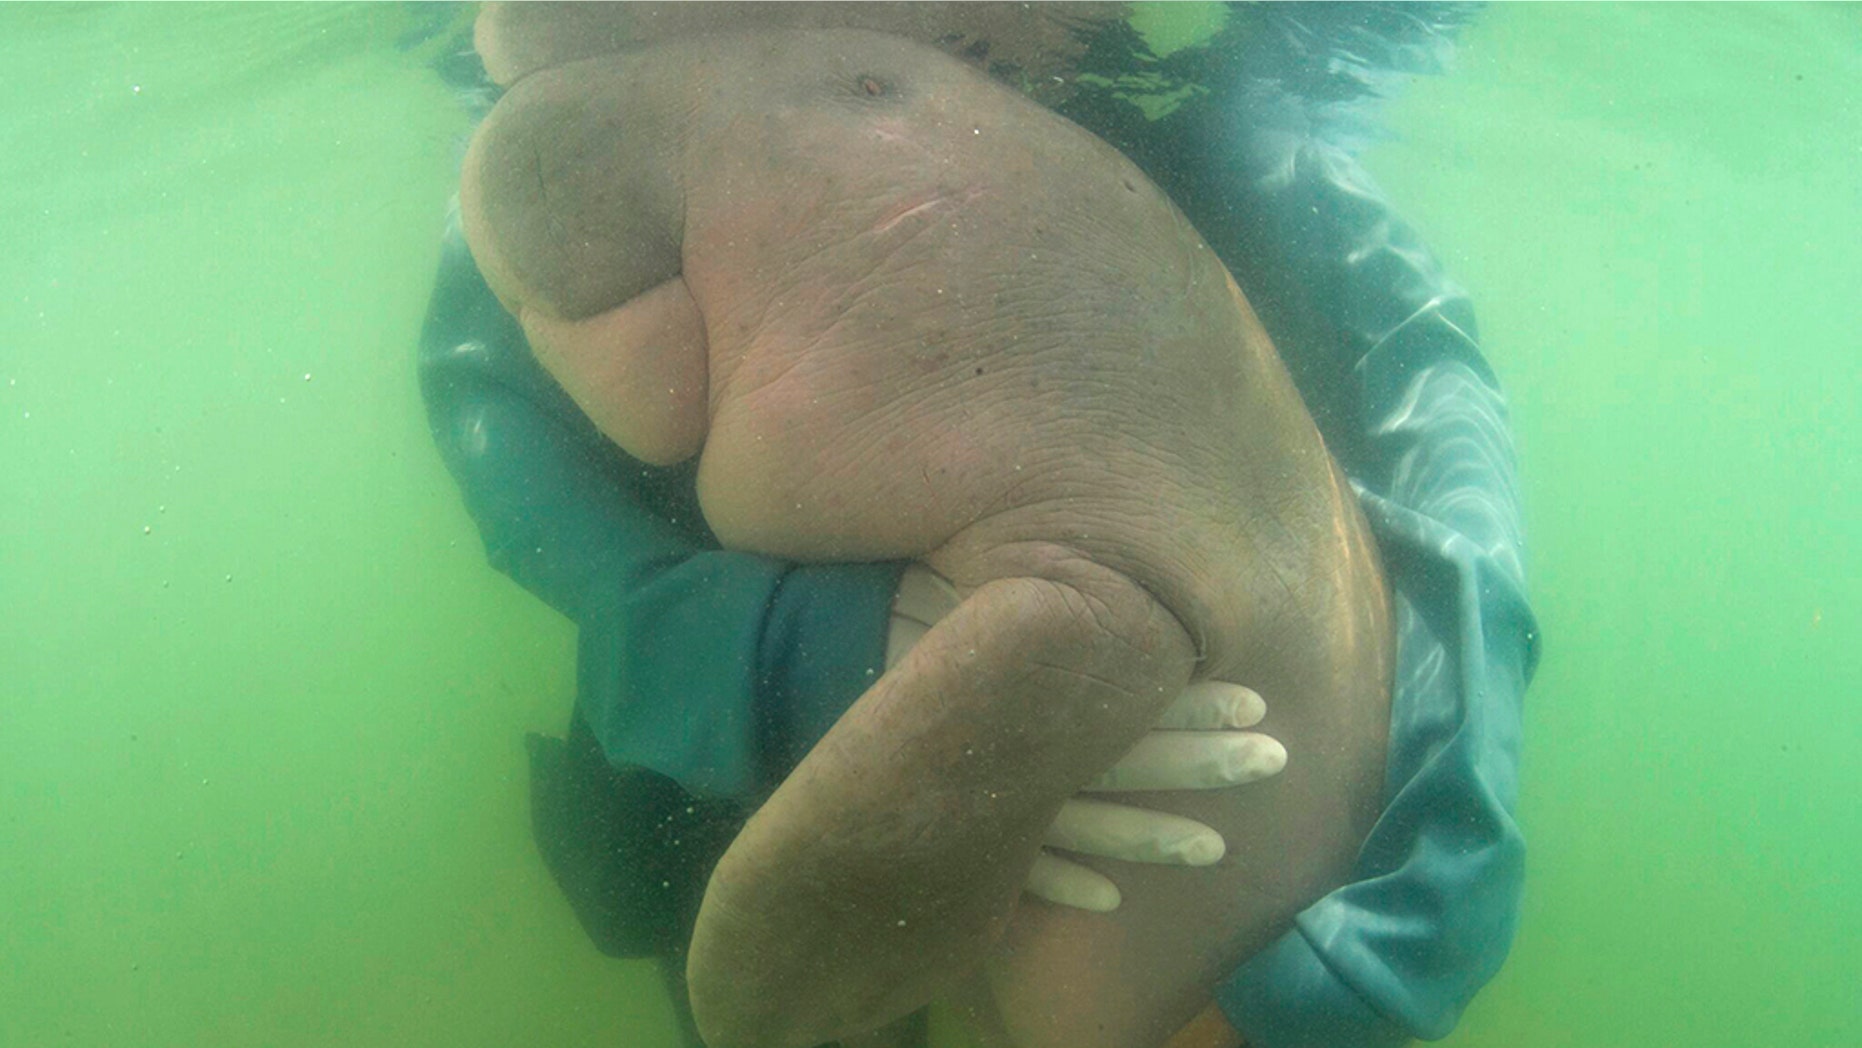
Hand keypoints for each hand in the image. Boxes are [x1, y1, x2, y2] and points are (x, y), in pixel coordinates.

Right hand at [887, 565, 1287, 912]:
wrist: (784, 669)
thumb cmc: (872, 611)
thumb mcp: (952, 581)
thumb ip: (1019, 580)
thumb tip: (1101, 546)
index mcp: (1024, 671)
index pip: (1127, 688)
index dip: (1192, 697)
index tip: (1259, 700)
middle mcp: (1017, 736)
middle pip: (1127, 756)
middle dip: (1202, 761)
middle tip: (1276, 760)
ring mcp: (985, 794)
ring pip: (1087, 826)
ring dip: (1153, 837)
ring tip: (1216, 848)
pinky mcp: (948, 833)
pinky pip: (1016, 869)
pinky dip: (1064, 881)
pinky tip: (1110, 898)